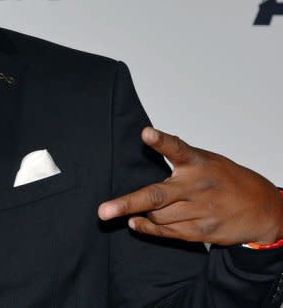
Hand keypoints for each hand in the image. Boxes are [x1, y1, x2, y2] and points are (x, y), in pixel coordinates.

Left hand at [98, 127, 282, 245]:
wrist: (263, 210)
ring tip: (134, 209)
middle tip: (103, 211)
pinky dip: (147, 227)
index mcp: (199, 163)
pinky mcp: (200, 232)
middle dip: (127, 203)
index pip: (177, 148)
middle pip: (157, 196)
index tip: (146, 133)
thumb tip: (146, 146)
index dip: (161, 140)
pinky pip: (166, 232)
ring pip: (157, 215)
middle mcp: (198, 187)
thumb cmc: (227, 180)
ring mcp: (200, 212)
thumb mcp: (207, 160)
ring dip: (142, 212)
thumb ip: (179, 158)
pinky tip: (135, 223)